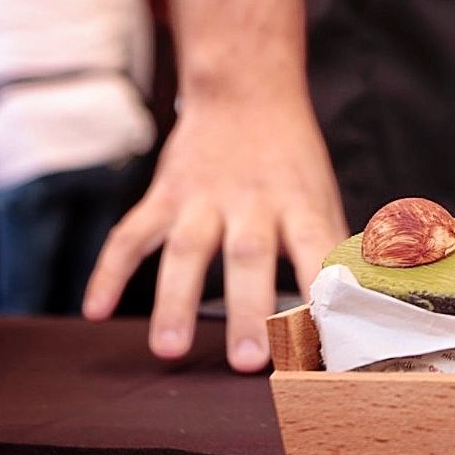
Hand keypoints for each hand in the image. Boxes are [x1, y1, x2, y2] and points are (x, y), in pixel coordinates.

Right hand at [83, 91, 348, 371]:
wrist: (245, 92)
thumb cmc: (291, 162)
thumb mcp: (323, 197)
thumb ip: (331, 251)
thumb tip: (358, 307)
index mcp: (300, 205)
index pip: (316, 249)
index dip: (322, 290)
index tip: (326, 336)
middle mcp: (252, 202)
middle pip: (249, 256)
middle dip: (248, 310)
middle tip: (247, 361)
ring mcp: (203, 199)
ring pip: (186, 251)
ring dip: (175, 301)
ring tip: (167, 350)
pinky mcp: (165, 195)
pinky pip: (131, 235)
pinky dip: (109, 272)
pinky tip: (95, 311)